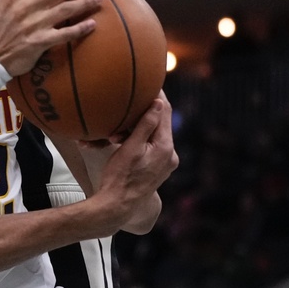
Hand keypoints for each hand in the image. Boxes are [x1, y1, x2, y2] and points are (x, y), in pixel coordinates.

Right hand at [96, 95, 178, 226]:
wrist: (118, 206)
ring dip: (140, 125)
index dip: (157, 95)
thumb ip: (145, 125)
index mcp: (165, 147)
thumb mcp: (130, 148)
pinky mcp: (158, 168)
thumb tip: (158, 103)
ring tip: (124, 120)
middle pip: (161, 122)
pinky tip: (127, 134)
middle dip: (146, 109)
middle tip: (133, 95)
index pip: (164, 112)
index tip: (149, 81)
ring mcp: (165, 163)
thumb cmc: (120, 177)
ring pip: (155, 133)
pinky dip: (141, 136)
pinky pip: (152, 144)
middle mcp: (170, 154)